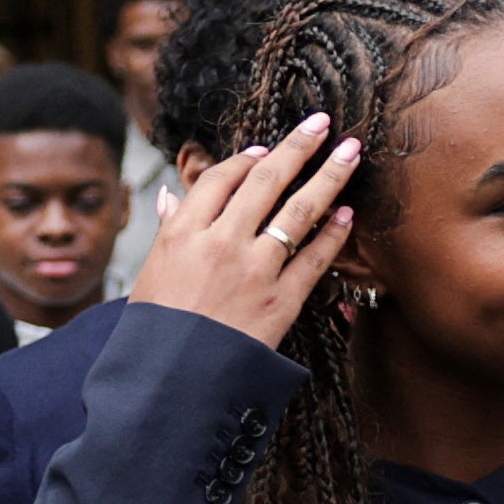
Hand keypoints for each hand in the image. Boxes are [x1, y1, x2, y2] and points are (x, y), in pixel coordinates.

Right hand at [128, 112, 360, 350]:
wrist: (174, 379)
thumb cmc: (159, 328)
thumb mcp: (152, 271)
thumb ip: (169, 229)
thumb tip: (171, 196)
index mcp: (183, 231)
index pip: (221, 178)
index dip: (248, 159)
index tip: (268, 148)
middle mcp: (221, 243)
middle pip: (266, 181)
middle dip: (298, 147)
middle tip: (322, 124)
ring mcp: (255, 270)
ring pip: (298, 212)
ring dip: (329, 178)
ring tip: (351, 153)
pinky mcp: (282, 302)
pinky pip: (315, 260)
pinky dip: (333, 235)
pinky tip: (348, 215)